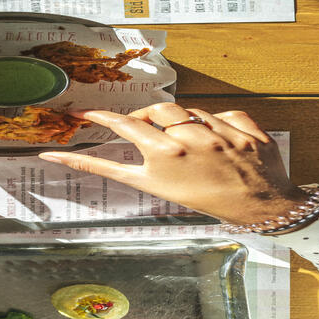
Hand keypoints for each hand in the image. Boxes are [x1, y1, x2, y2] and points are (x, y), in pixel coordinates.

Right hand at [38, 103, 306, 225]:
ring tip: (192, 145)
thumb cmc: (202, 199)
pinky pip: (221, 113)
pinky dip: (217, 125)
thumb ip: (111, 166)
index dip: (100, 117)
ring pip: (188, 110)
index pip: (123, 126)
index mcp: (164, 155)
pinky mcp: (244, 128)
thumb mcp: (152, 186)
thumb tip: (59, 158)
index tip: (82, 113)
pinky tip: (221, 143)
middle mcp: (190, 140)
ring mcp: (220, 132)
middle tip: (154, 134)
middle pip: (156, 111)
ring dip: (185, 122)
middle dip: (151, 119)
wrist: (259, 207)